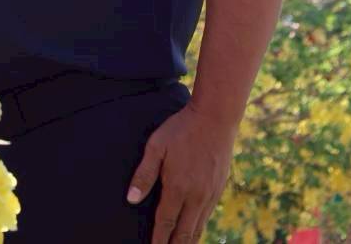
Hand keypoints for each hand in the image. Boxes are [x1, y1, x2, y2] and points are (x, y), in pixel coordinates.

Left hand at [126, 104, 236, 243]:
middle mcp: (196, 196)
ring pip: (198, 227)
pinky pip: (207, 216)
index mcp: (177, 187)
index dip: (158, 240)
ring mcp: (210, 194)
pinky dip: (199, 228)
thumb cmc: (182, 129)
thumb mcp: (157, 146)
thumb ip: (144, 174)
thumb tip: (131, 199)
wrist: (216, 117)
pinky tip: (193, 231)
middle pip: (184, 232)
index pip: (165, 223)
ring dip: (188, 241)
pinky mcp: (219, 188)